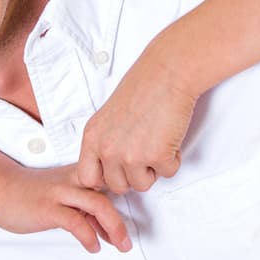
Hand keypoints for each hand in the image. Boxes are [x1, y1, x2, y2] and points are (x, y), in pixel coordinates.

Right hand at [0, 163, 131, 252]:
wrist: (0, 188)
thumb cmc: (31, 193)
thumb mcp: (63, 194)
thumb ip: (84, 206)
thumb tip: (106, 228)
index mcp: (79, 174)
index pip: (111, 182)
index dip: (125, 204)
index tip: (129, 224)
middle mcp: (72, 180)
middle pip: (110, 192)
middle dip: (122, 221)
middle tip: (128, 241)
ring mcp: (60, 192)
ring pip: (98, 205)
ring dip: (114, 228)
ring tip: (119, 245)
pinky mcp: (47, 208)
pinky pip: (76, 221)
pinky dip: (89, 236)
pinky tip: (93, 246)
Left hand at [77, 52, 195, 194]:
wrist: (167, 73)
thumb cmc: (142, 89)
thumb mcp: (108, 118)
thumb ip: (104, 143)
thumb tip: (107, 171)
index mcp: (92, 137)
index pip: (86, 177)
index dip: (104, 178)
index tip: (117, 171)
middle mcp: (107, 148)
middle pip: (117, 186)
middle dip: (133, 175)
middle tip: (144, 152)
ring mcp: (131, 154)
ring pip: (142, 185)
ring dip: (153, 169)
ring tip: (156, 142)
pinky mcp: (157, 155)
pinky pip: (168, 173)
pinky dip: (173, 159)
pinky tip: (169, 137)